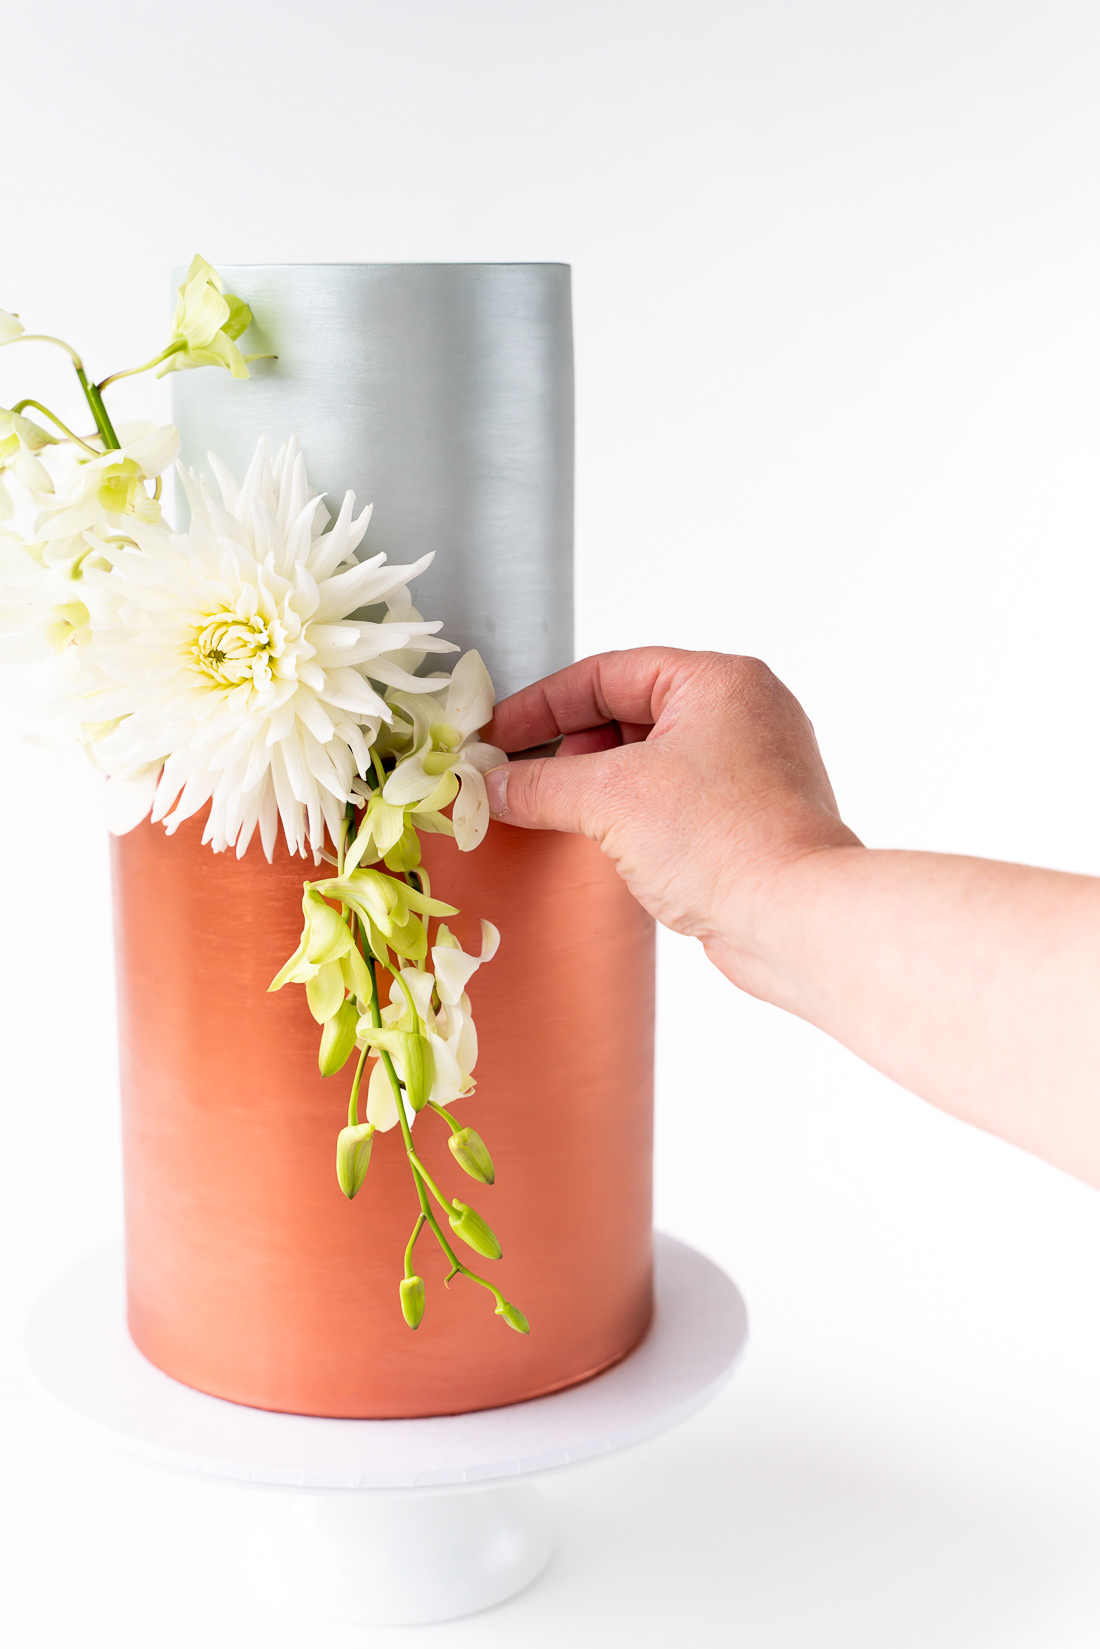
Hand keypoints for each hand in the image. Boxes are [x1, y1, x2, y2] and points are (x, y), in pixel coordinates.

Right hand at [483, 648, 859, 988]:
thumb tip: (490, 786)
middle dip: (566, 749)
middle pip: (626, 714)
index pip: (607, 673)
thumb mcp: (609, 800)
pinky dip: (629, 814)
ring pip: (648, 761)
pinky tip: (601, 842)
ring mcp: (750, 768)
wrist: (796, 921)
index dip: (541, 704)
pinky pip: (672, 800)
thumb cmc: (725, 842)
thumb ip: (538, 785)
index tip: (496, 736)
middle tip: (516, 779)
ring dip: (595, 785)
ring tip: (552, 812)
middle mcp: (742, 715)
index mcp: (718, 682)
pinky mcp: (748, 819)